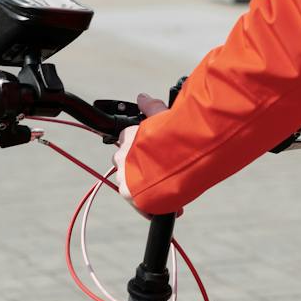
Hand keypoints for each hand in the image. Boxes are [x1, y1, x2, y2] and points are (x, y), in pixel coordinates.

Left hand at [112, 93, 168, 215]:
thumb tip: (142, 97)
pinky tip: (165, 202)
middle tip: (157, 167)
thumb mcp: (165, 116)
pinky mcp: (131, 195)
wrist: (179, 160)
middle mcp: (122, 156)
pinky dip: (148, 203)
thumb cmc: (173, 136)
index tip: (148, 148)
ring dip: (141, 184)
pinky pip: (136, 201)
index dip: (136, 144)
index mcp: (127, 136)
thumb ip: (152, 107)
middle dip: (136, 164)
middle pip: (122, 160)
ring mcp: (125, 177)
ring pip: (127, 181)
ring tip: (163, 184)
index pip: (124, 138)